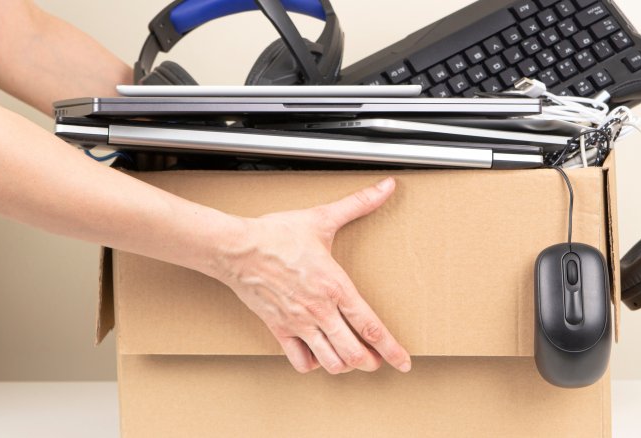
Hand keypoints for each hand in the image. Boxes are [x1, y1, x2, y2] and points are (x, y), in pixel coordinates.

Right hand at [217, 177, 410, 374]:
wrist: (237, 248)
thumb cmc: (276, 234)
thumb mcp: (322, 218)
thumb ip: (359, 204)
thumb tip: (386, 187)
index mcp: (336, 286)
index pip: (371, 327)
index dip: (392, 349)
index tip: (404, 363)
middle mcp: (320, 310)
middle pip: (354, 353)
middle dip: (371, 361)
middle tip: (378, 361)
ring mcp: (299, 323)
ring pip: (330, 362)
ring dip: (345, 365)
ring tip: (351, 360)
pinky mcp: (279, 329)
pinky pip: (300, 361)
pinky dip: (313, 364)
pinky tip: (318, 355)